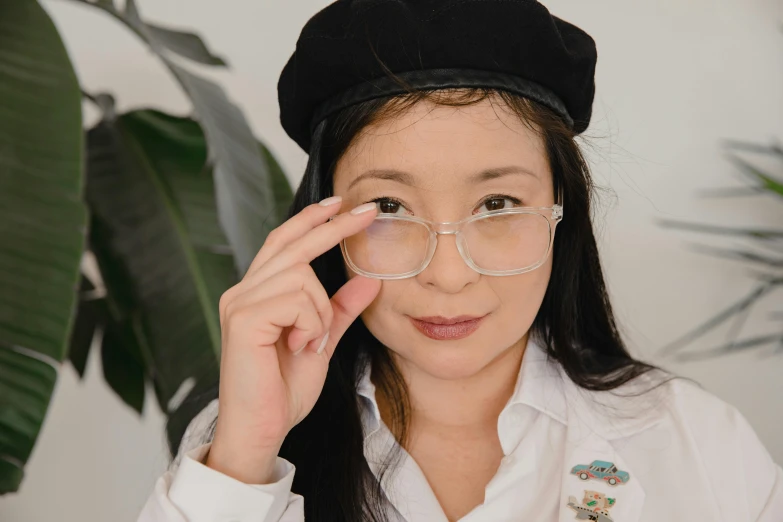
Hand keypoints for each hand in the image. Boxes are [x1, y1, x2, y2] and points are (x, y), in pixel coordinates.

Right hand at [205, 197, 380, 483]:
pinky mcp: (243, 319)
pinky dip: (311, 324)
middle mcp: (243, 292)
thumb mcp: (321, 342)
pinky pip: (296, 300)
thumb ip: (340, 310)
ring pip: (301, 276)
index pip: (283, 242)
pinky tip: (300, 347)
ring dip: (320, 311)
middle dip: (333, 227)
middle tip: (369, 212)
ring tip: (310, 342)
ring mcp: (240, 303)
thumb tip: (369, 279)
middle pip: (291, 245)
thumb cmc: (283, 390)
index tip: (340, 204)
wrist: (262, 430)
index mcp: (257, 294)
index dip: (310, 220)